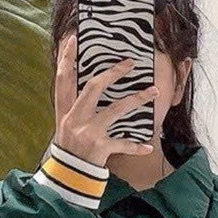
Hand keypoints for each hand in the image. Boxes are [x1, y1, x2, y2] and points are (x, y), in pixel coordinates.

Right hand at [53, 33, 157, 167]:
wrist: (68, 179)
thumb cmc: (70, 150)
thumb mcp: (66, 126)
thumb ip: (75, 107)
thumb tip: (91, 84)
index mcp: (64, 112)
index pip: (63, 80)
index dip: (66, 59)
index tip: (73, 39)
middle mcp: (75, 120)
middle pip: (93, 88)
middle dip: (112, 73)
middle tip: (130, 63)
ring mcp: (88, 134)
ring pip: (115, 110)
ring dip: (137, 99)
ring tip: (154, 91)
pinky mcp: (100, 149)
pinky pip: (122, 144)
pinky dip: (136, 146)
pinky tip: (148, 146)